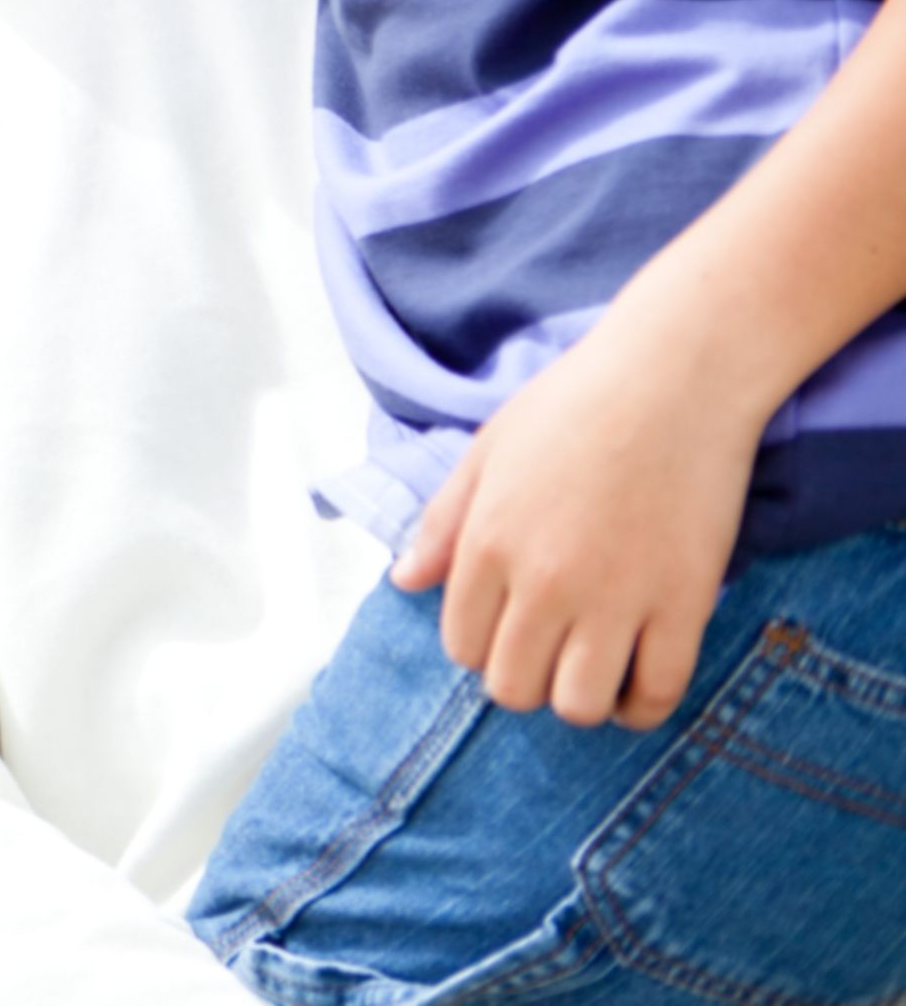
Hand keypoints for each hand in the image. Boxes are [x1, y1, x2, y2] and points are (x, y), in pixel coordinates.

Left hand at [392, 313, 766, 727]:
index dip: (479, 646)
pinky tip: (634, 684)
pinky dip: (642, 707)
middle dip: (523, 679)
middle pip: (514, 688)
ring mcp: (616, 599)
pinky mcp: (683, 605)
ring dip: (580, 698)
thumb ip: (443, 524)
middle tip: (545, 651)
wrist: (673, 379)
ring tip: (589, 667)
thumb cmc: (573, 405)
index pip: (462, 646)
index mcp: (488, 545)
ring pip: (579, 706)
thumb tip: (404, 580)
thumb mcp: (487, 452)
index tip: (503, 627)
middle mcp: (544, 583)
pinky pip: (658, 695)